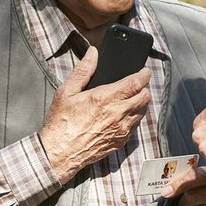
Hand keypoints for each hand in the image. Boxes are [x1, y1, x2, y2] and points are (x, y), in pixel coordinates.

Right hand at [39, 47, 150, 181]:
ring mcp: (121, 129)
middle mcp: (117, 114)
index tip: (144, 71)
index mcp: (105, 98)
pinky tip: (125, 114)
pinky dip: (135, 117)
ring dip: (141, 103)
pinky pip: (136, 126)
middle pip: (145, 97)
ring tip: (132, 98)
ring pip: (143, 112)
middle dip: (144, 88)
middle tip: (138, 84)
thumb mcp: (67, 91)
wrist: (60, 152)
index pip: (136, 83)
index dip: (144, 75)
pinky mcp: (120, 141)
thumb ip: (83, 70)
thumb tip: (93, 53)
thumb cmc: (61, 122)